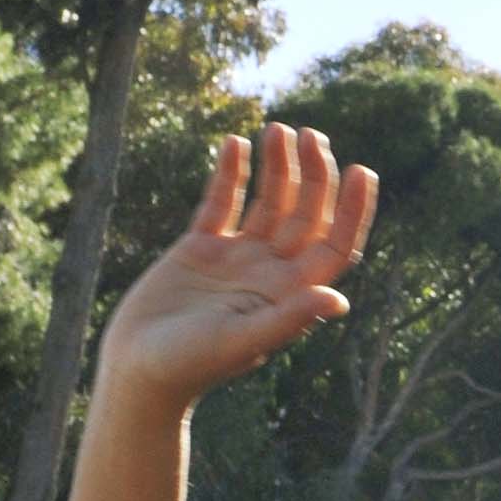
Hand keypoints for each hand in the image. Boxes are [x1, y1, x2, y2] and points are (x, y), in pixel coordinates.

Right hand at [96, 125, 377, 409]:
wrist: (138, 371)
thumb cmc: (191, 366)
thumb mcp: (242, 341)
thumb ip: (288, 319)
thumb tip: (339, 300)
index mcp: (290, 294)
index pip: (335, 245)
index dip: (354, 211)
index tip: (363, 171)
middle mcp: (271, 272)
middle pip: (306, 215)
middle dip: (315, 176)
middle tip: (312, 136)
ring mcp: (237, 258)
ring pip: (269, 202)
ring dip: (278, 167)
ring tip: (279, 129)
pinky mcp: (200, 249)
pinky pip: (221, 203)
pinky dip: (230, 174)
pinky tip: (235, 142)